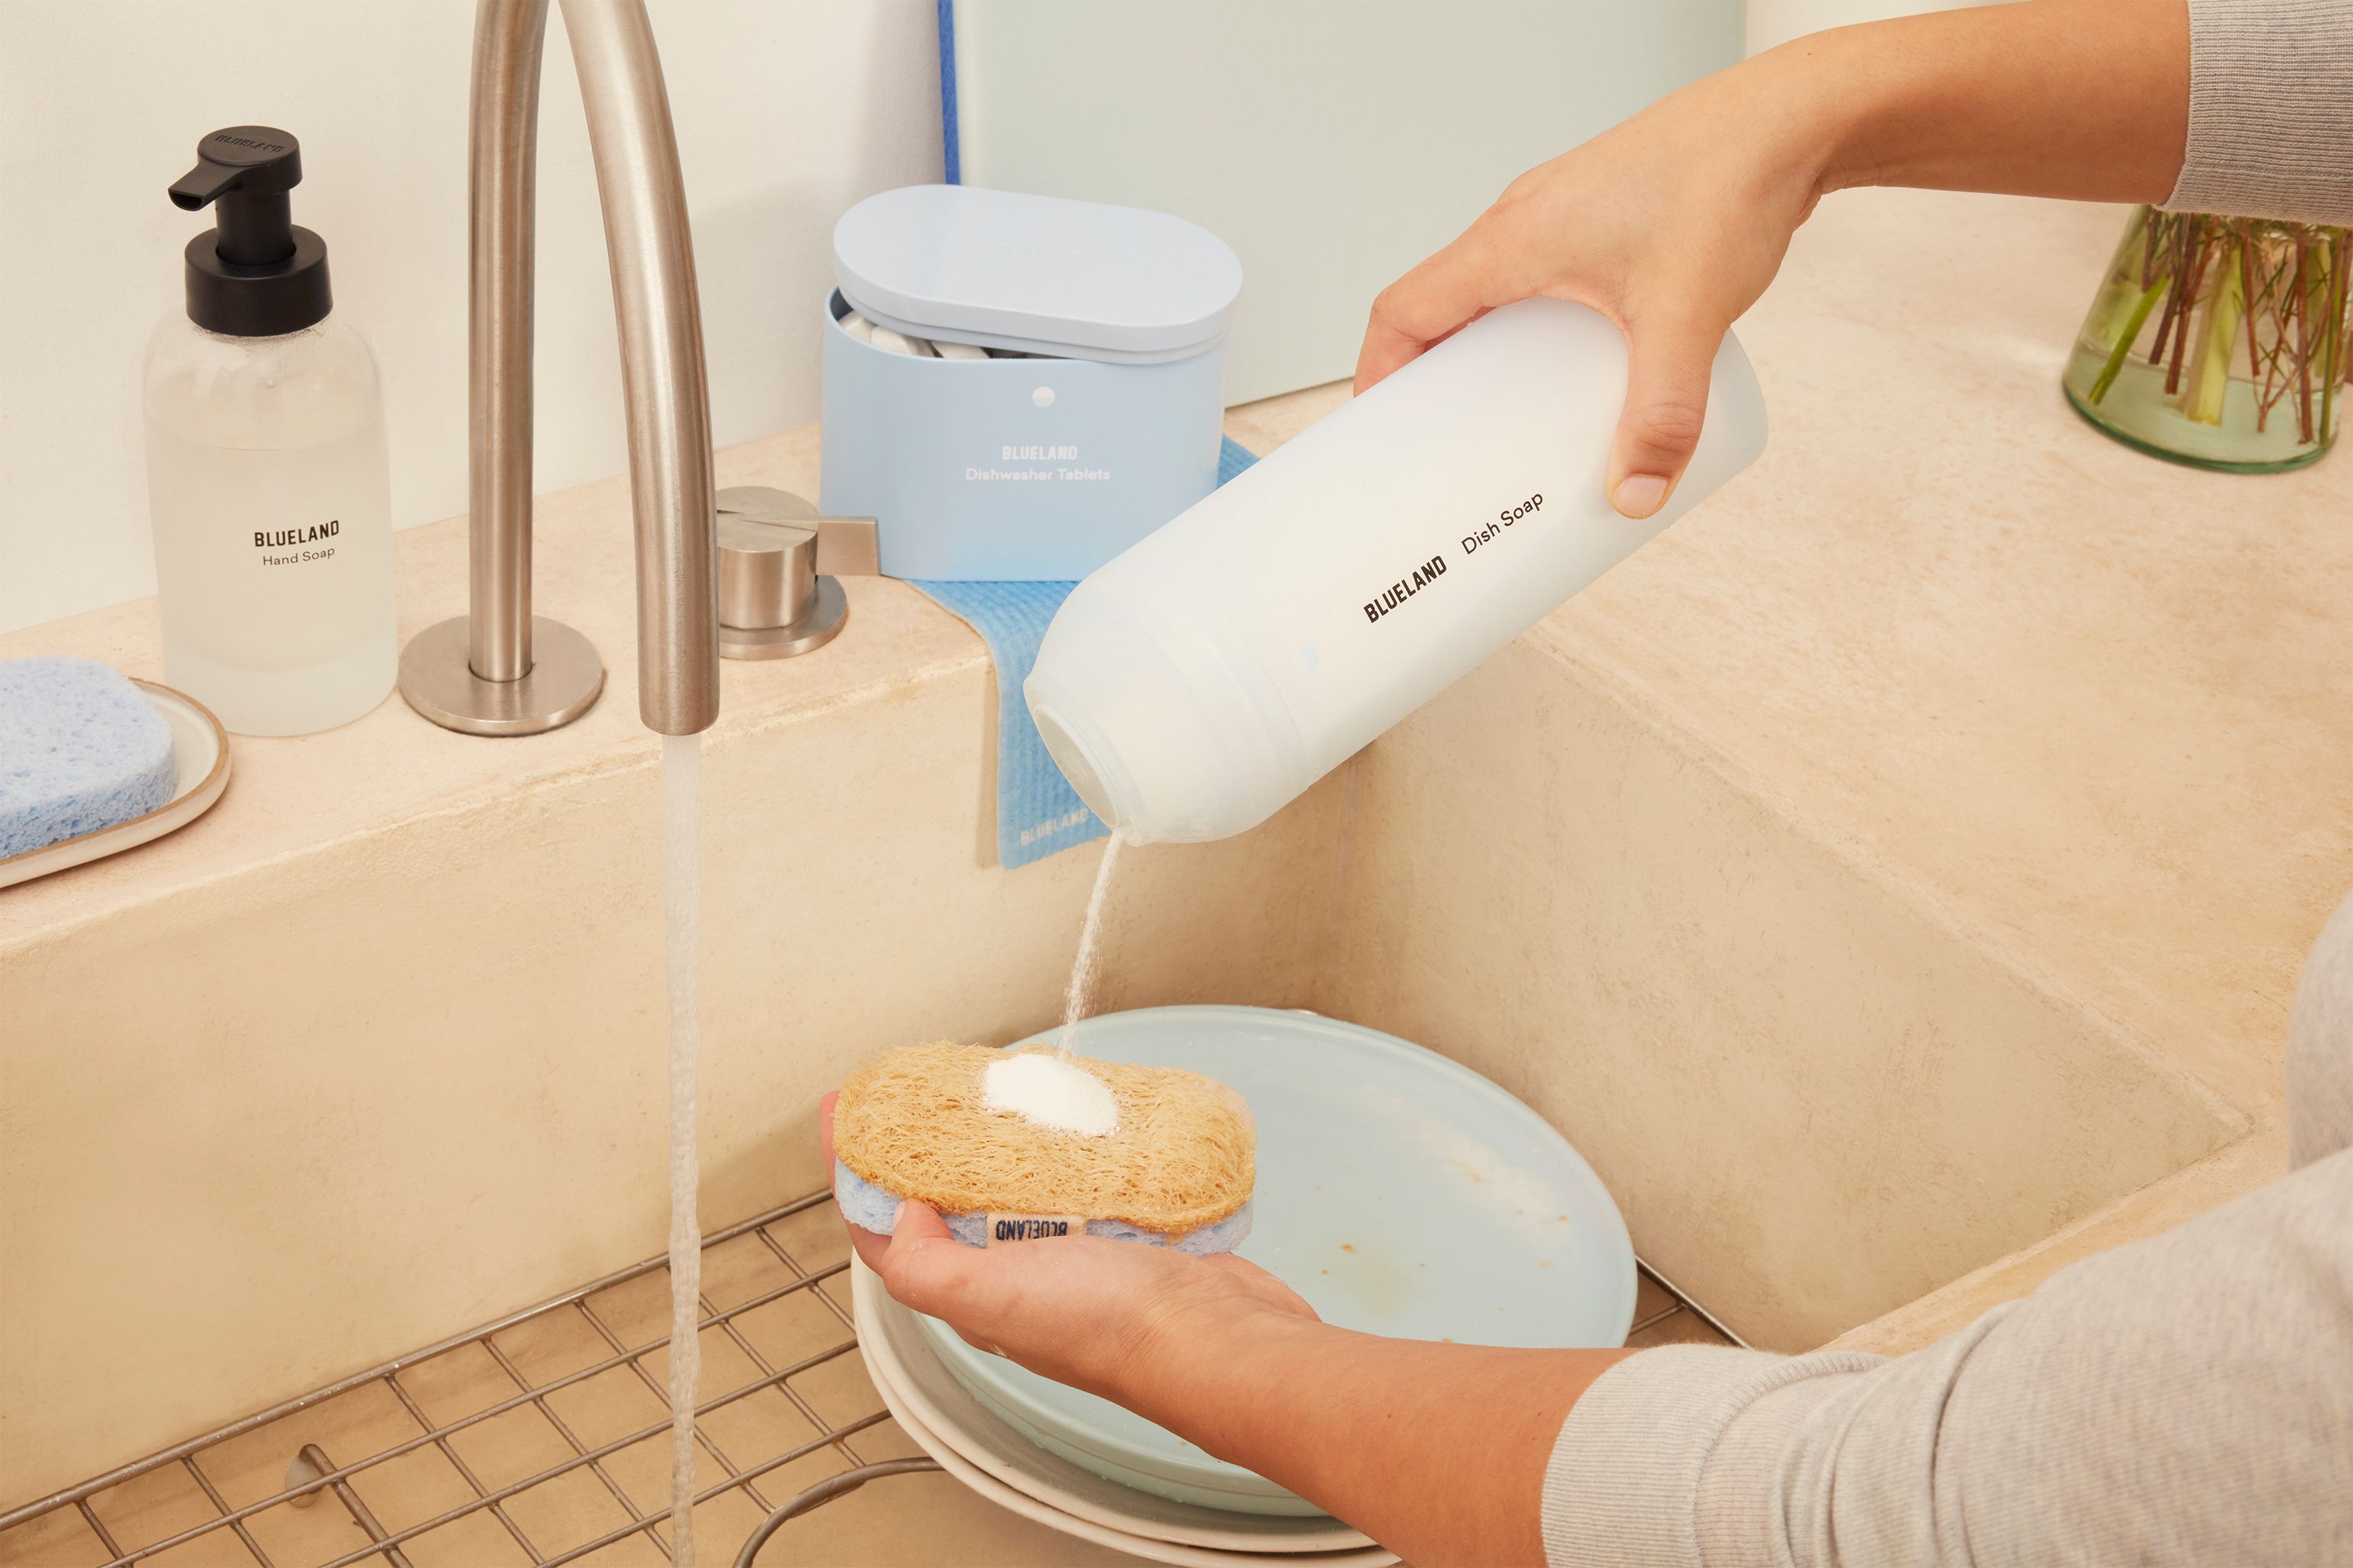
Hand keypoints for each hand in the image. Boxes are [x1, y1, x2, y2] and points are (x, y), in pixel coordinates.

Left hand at [820, 1093, 1316, 1403]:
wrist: (1216, 1337)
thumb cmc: (1108, 1327)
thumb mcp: (989, 1300)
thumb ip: (923, 1266)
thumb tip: (894, 1212)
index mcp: (975, 1291)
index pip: (889, 1227)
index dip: (855, 1168)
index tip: (841, 1108)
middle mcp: (1017, 1270)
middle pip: (950, 1195)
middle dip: (925, 1139)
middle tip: (915, 1080)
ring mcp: (1073, 1245)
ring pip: (1018, 1179)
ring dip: (999, 1133)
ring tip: (987, 1081)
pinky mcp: (1125, 1225)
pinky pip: (1084, 1172)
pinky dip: (1069, 1139)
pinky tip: (1069, 1107)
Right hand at [1354, 47, 1828, 519]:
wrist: (1794, 119)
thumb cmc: (1728, 180)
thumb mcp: (1686, 317)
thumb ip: (1660, 414)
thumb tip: (1634, 493)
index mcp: (1511, 239)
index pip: (1404, 309)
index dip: (1378, 374)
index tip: (1380, 431)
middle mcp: (1523, 219)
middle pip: (1441, 304)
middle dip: (1433, 378)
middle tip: (1445, 440)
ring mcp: (1562, 213)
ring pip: (1493, 289)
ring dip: (1486, 350)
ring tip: (1509, 414)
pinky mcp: (1603, 216)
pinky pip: (1539, 278)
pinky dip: (1533, 326)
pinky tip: (1578, 364)